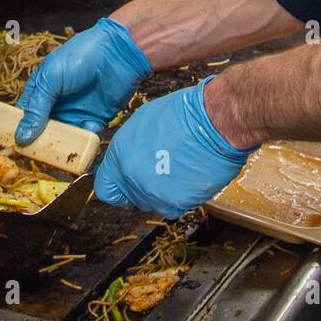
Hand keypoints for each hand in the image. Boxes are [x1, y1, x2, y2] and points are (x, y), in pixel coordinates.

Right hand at [15, 17, 150, 142]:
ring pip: (64, 139)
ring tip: (65, 151)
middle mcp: (56, 105)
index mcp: (41, 90)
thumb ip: (37, 108)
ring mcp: (75, 113)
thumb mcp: (51, 78)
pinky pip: (86, 137)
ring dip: (65, 147)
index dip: (20, 131)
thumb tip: (21, 137)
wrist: (119, 52)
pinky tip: (89, 129)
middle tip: (42, 155)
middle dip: (42, 144)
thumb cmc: (81, 57)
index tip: (17, 147)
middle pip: (43, 132)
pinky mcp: (95, 119)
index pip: (24, 116)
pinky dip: (86, 140)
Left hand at [93, 79, 253, 217]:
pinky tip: (190, 177)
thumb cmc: (184, 114)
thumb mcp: (143, 121)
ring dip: (163, 191)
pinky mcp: (177, 203)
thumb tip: (130, 159)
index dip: (117, 185)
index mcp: (120, 156)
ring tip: (179, 169)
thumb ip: (130, 147)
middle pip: (132, 197)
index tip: (125, 182)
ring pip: (154, 203)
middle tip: (162, 167)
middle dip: (143, 185)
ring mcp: (154, 194)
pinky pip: (175, 206)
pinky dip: (181, 196)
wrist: (214, 122)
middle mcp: (133, 179)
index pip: (106, 188)